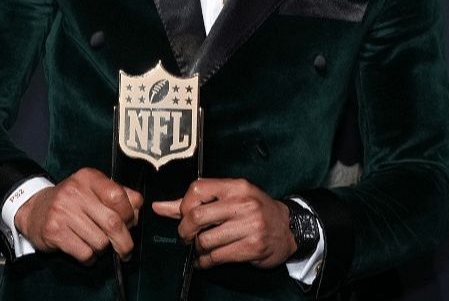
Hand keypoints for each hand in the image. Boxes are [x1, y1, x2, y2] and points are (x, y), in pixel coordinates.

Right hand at [15, 167, 143, 264]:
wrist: (34, 210)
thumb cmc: (73, 201)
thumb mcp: (94, 190)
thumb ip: (119, 194)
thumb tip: (139, 206)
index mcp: (88, 177)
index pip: (118, 196)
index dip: (129, 214)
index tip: (130, 223)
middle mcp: (74, 191)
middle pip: (113, 223)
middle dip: (124, 241)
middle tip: (126, 250)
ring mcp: (62, 211)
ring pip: (100, 242)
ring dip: (103, 249)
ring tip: (95, 244)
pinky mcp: (54, 232)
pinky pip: (85, 253)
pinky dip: (90, 258)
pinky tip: (85, 251)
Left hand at [151, 178, 296, 268]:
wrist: (289, 228)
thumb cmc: (256, 210)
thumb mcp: (230, 198)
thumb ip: (193, 202)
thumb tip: (158, 207)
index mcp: (235, 187)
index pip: (196, 189)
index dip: (183, 206)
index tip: (185, 216)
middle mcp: (242, 203)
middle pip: (196, 217)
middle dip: (184, 231)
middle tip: (187, 236)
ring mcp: (249, 225)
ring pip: (205, 241)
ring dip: (197, 249)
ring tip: (202, 248)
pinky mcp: (252, 246)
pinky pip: (217, 257)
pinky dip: (206, 262)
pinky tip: (208, 259)